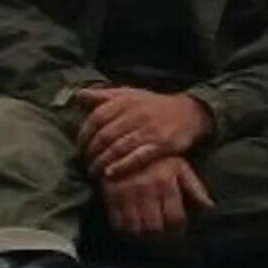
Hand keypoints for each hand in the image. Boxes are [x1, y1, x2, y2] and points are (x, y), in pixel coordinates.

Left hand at [76, 86, 212, 180]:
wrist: (189, 112)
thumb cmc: (153, 105)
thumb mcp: (129, 94)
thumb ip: (103, 96)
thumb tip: (78, 95)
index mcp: (125, 101)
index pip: (97, 118)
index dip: (85, 133)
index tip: (79, 146)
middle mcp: (136, 115)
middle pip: (105, 135)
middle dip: (91, 151)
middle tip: (84, 162)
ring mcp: (149, 130)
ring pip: (119, 147)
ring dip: (102, 161)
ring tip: (93, 172)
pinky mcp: (162, 145)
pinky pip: (138, 157)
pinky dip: (122, 166)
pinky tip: (110, 173)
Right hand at [100, 154, 213, 237]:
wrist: (124, 142)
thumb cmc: (156, 157)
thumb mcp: (179, 167)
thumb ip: (195, 187)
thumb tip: (209, 207)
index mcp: (165, 183)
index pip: (175, 219)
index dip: (179, 229)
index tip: (178, 230)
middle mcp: (145, 191)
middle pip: (155, 228)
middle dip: (161, 237)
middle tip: (163, 236)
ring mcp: (126, 194)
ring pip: (135, 228)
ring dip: (143, 236)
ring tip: (148, 234)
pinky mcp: (110, 194)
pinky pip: (116, 222)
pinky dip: (124, 229)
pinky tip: (131, 226)